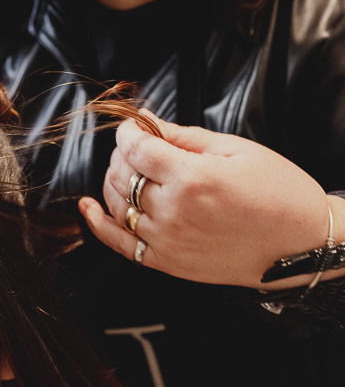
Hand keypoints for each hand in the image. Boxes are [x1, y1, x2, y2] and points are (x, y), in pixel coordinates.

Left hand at [78, 115, 334, 288]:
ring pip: (117, 204)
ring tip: (126, 169)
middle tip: (137, 147)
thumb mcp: (236, 150)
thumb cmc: (278, 194)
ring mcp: (167, 240)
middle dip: (122, 153)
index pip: (136, 148)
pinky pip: (119, 244)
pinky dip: (97, 224)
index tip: (133, 126)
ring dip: (113, 181)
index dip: (129, 132)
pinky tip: (87, 207)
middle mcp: (173, 211)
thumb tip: (149, 123)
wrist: (300, 245)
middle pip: (122, 173)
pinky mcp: (166, 263)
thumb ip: (185, 137)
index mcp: (192, 178)